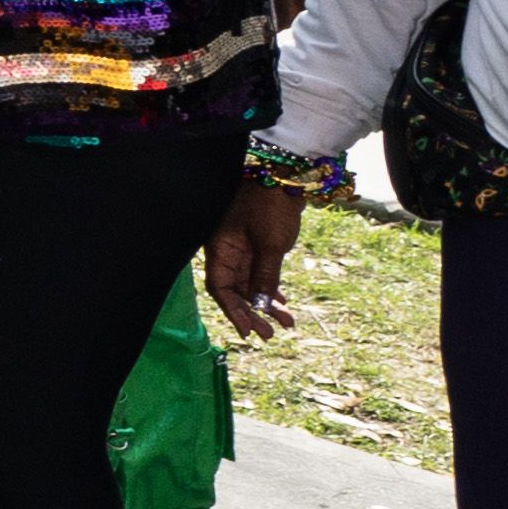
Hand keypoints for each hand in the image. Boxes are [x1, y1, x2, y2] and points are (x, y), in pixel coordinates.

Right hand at [204, 173, 313, 337]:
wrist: (286, 174)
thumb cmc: (271, 205)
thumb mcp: (271, 244)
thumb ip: (265, 275)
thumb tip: (261, 304)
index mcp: (220, 250)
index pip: (221, 288)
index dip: (233, 312)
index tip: (249, 333)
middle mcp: (227, 251)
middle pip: (235, 290)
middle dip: (252, 313)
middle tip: (270, 334)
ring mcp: (242, 247)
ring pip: (250, 283)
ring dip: (266, 303)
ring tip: (286, 322)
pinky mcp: (257, 243)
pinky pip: (260, 272)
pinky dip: (269, 287)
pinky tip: (281, 301)